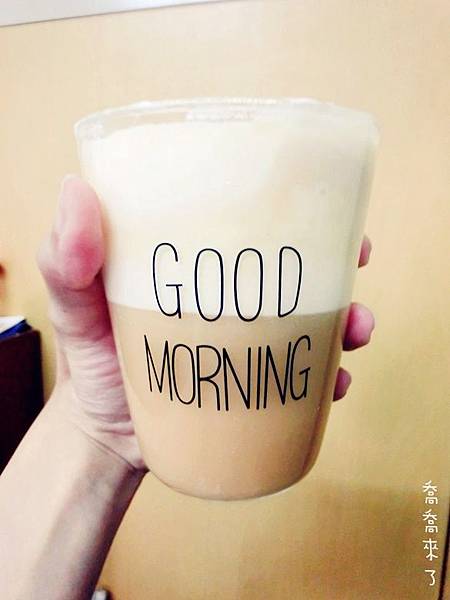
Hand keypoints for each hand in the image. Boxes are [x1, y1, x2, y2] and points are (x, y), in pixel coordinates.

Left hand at [37, 176, 373, 470]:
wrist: (106, 437)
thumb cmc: (91, 362)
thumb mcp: (74, 305)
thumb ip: (66, 259)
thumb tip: (77, 190)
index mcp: (197, 266)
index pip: (247, 224)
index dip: (288, 206)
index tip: (322, 199)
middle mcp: (232, 300)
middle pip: (296, 271)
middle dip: (335, 262)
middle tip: (356, 259)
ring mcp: (249, 345)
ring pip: (313, 323)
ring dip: (346, 321)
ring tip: (357, 331)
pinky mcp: (258, 389)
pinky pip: (305, 380)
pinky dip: (328, 379)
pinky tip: (337, 384)